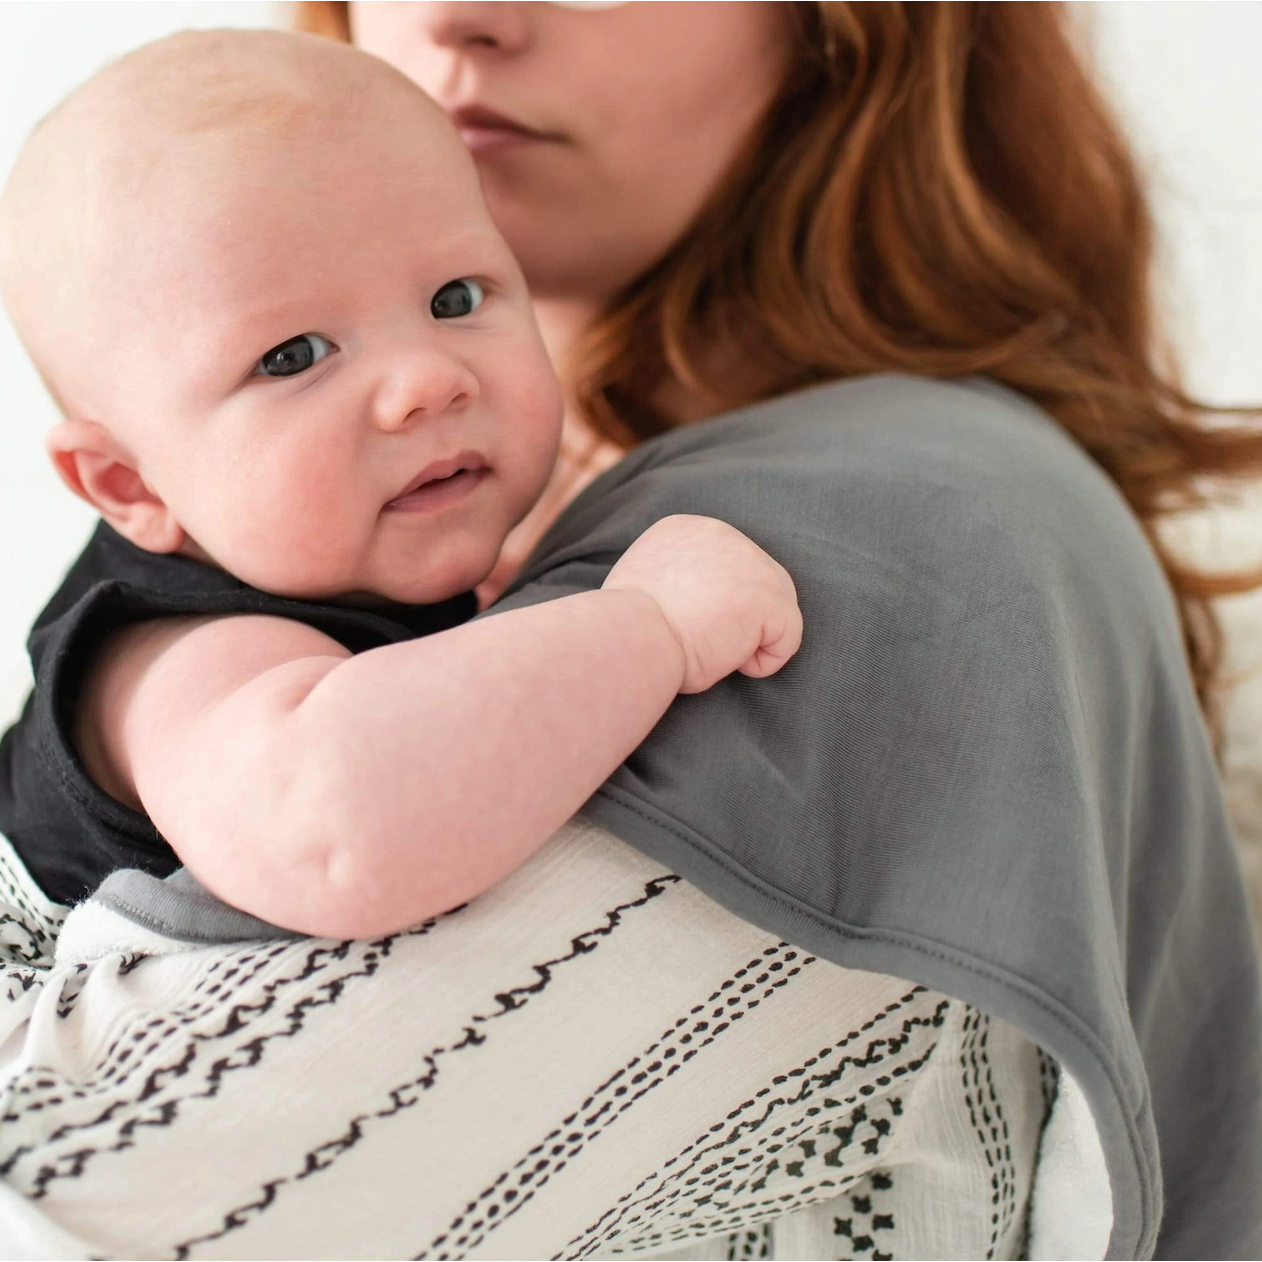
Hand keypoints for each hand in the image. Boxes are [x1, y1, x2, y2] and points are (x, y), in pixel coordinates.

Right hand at [603, 515, 801, 693]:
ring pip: (775, 610)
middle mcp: (722, 533)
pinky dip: (760, 662)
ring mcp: (750, 562)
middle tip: (697, 641)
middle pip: (757, 581)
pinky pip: (786, 639)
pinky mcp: (769, 597)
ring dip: (744, 639)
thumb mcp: (644, 587)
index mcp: (685, 529)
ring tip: (705, 647)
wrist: (627, 638)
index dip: (711, 605)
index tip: (678, 624)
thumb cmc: (626, 630)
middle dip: (738, 619)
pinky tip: (724, 659)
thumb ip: (676, 582)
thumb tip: (695, 605)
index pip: (723, 568)